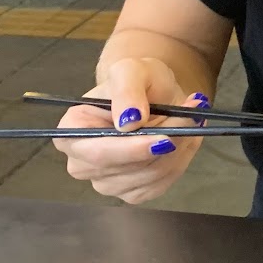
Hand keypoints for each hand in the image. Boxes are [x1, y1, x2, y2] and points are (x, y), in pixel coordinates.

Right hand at [53, 58, 208, 204]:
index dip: (131, 149)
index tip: (165, 138)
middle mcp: (82, 164)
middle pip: (128, 168)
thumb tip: (129, 121)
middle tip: (192, 116)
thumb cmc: (137, 81)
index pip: (98, 152)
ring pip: (150, 176)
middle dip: (166, 142)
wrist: (156, 95)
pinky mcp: (132, 192)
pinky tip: (183, 139)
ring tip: (188, 120)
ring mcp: (106, 183)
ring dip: (178, 148)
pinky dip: (180, 160)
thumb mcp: (132, 70)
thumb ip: (127, 90)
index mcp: (70, 133)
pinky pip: (162, 183)